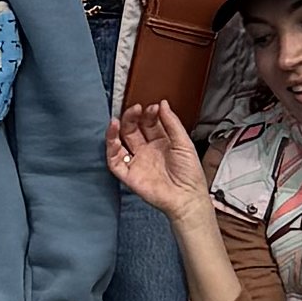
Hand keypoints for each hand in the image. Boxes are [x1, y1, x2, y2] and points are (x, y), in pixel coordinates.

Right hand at [104, 102, 211, 221]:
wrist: (187, 197)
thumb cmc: (190, 174)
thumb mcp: (184, 143)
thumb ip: (172, 123)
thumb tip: (163, 103)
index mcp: (161, 142)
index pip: (149, 123)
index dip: (149, 114)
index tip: (153, 107)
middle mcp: (146, 151)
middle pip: (133, 129)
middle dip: (132, 117)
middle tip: (136, 108)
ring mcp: (136, 162)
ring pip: (120, 142)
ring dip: (117, 129)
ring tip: (119, 119)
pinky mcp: (128, 175)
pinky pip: (114, 161)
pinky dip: (111, 149)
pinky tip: (114, 137)